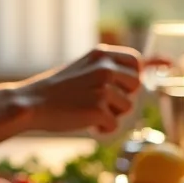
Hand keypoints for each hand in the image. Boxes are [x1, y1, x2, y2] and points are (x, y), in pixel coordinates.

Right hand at [23, 45, 141, 134]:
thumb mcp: (85, 68)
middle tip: (100, 101)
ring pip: (126, 107)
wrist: (32, 103)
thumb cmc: (59, 89)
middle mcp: (105, 67)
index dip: (131, 77)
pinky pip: (114, 125)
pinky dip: (102, 128)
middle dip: (123, 97)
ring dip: (111, 113)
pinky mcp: (98, 109)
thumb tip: (152, 71)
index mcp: (101, 54)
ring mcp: (103, 88)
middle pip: (136, 86)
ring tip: (88, 110)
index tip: (118, 87)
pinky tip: (85, 122)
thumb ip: (110, 68)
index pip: (136, 61)